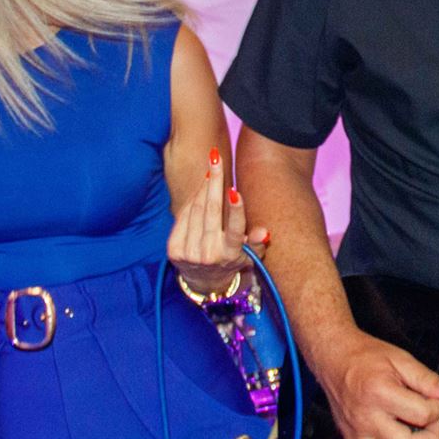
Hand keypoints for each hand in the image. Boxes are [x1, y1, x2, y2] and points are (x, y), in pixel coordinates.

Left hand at [166, 148, 265, 296]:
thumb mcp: (251, 256)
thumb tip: (264, 232)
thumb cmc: (233, 260)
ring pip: (196, 210)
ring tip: (212, 170)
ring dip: (204, 187)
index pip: (235, 231)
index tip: (235, 191)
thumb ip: (258, 243)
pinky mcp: (174, 250)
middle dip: (214, 181)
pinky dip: (192, 201)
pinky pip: (183, 217)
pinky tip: (201, 190)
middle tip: (216, 157)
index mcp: (230, 256)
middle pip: (211, 212)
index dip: (236, 211)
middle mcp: (208, 256)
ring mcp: (189, 254)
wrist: (205, 282)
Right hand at [316, 327, 438, 438]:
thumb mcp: (400, 359)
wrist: (333, 356)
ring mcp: (356, 433)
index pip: (422, 415)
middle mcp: (367, 418)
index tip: (436, 402)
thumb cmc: (365, 357)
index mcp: (381, 394)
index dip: (438, 409)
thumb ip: (427, 378)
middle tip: (434, 428)